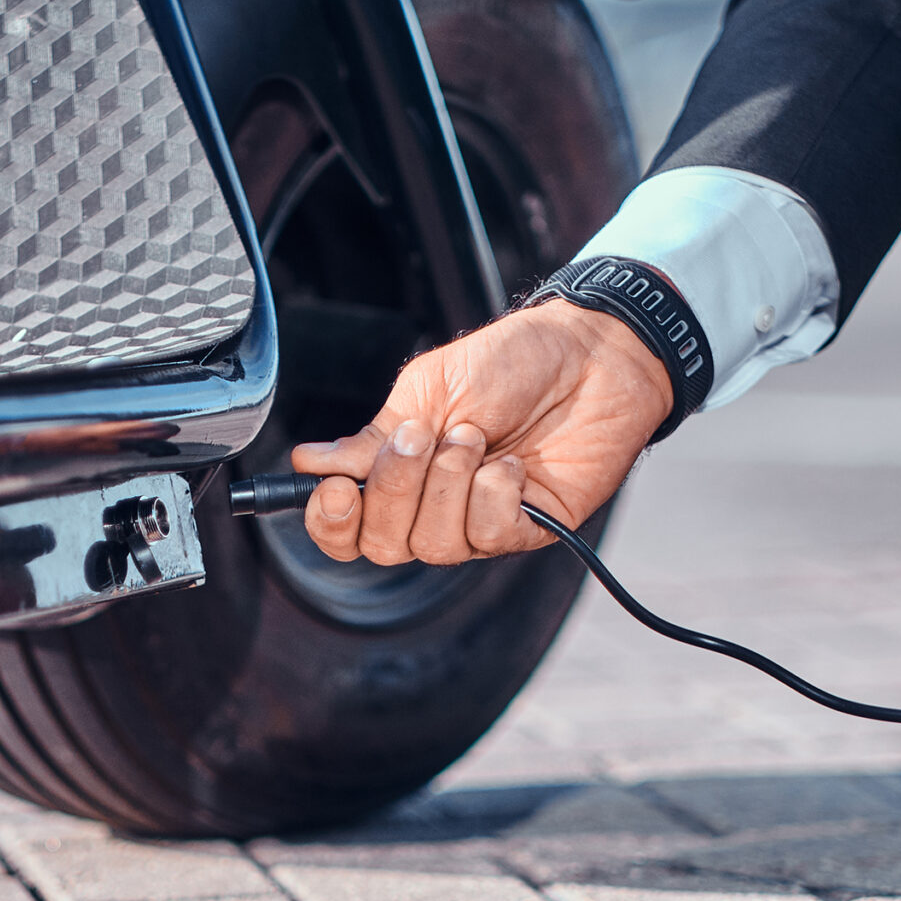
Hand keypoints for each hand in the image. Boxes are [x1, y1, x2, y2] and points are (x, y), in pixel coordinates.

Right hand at [287, 300, 675, 564]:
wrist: (590, 353)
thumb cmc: (512, 363)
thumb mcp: (428, 388)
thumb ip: (374, 435)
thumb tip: (311, 462)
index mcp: (400, 475)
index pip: (347, 529)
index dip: (329, 523)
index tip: (335, 488)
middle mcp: (434, 508)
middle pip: (382, 547)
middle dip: (392, 491)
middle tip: (422, 434)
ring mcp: (480, 523)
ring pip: (433, 545)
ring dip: (447, 484)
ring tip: (475, 436)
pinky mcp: (529, 529)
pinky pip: (489, 535)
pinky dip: (494, 493)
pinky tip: (513, 462)